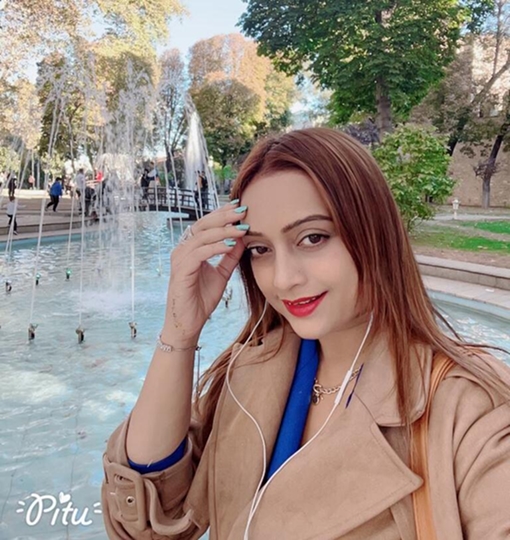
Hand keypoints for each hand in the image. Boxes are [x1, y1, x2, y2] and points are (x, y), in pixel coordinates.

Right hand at [162, 202, 247, 344]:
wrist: (189, 323)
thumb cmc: (201, 299)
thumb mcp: (222, 274)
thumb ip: (230, 256)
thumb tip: (242, 238)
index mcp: (191, 248)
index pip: (206, 224)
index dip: (222, 214)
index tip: (240, 207)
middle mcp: (182, 249)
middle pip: (203, 224)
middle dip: (224, 216)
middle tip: (242, 210)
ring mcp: (179, 259)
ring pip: (202, 236)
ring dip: (223, 230)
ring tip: (241, 228)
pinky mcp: (181, 270)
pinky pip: (199, 253)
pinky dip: (215, 247)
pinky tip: (231, 245)